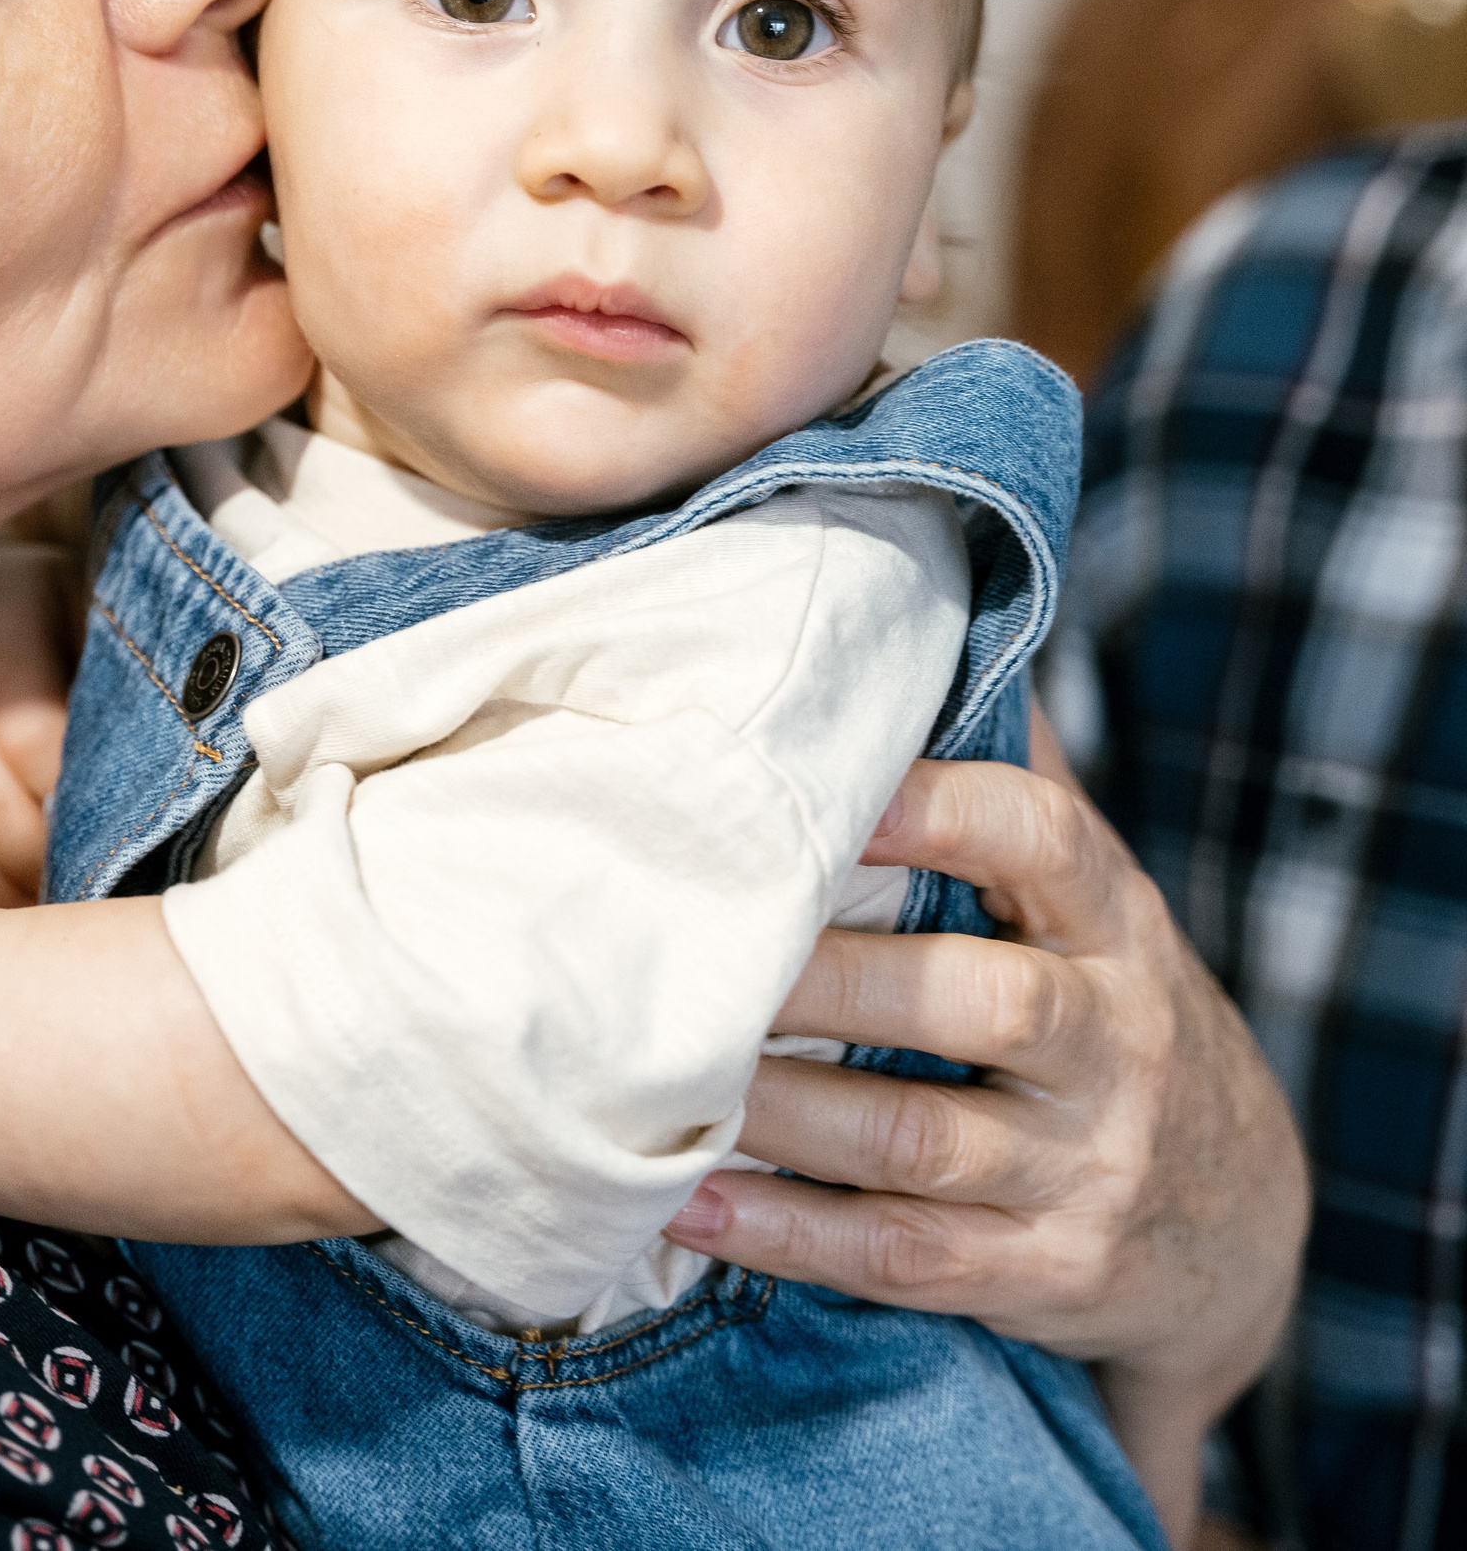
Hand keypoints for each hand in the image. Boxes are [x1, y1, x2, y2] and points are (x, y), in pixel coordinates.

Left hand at [663, 744, 1305, 1542]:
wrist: (1233, 1222)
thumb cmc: (1099, 1009)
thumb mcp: (1083, 902)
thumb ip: (1003, 778)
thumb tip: (905, 619)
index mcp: (1111, 923)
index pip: (1043, 840)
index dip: (937, 808)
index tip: (831, 785)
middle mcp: (1111, 1040)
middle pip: (977, 1002)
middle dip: (828, 980)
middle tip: (691, 949)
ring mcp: (1085, 1168)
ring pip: (918, 1137)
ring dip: (780, 1110)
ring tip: (658, 1073)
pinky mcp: (1044, 1273)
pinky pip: (902, 1253)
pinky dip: (786, 1232)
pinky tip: (688, 1200)